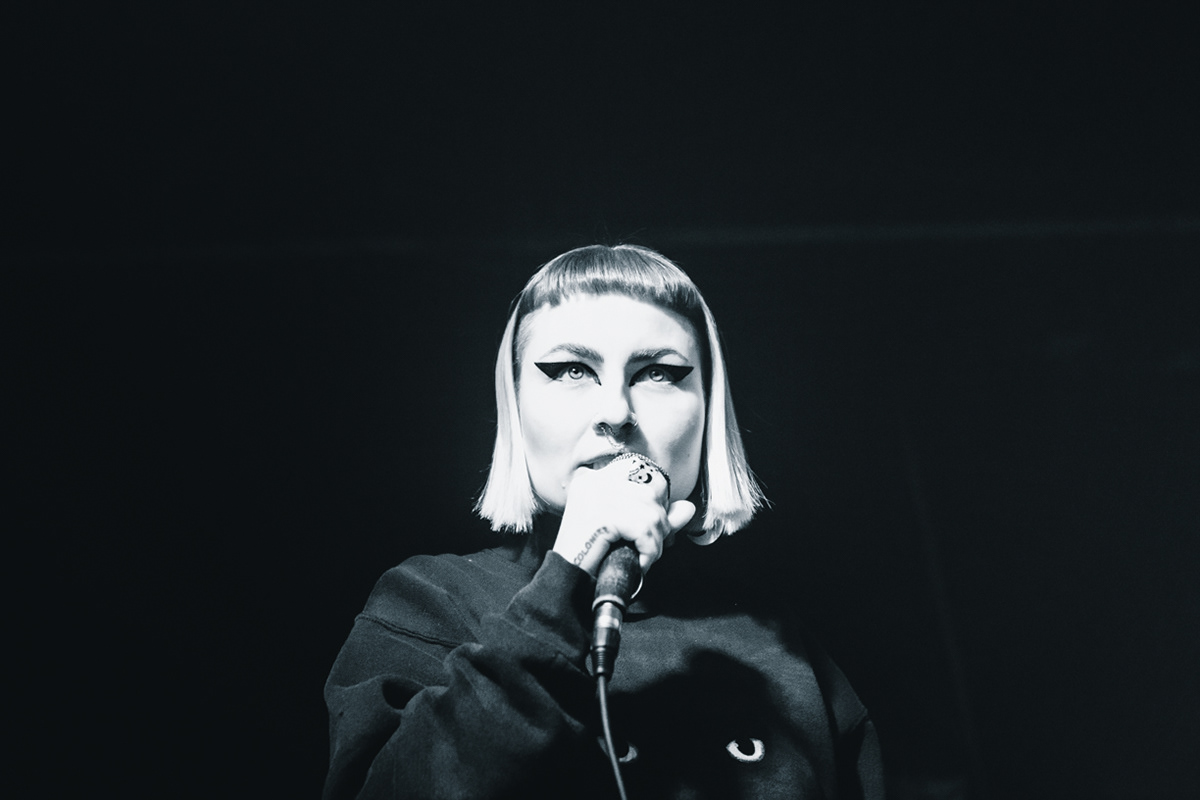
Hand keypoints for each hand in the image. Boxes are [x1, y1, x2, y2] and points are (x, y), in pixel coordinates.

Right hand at [551, 454, 696, 576]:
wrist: (568, 582)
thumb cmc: (594, 557)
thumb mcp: (628, 531)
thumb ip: (656, 516)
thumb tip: (687, 508)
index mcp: (595, 478)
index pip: (642, 474)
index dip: (654, 502)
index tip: (647, 528)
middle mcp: (595, 480)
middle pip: (652, 493)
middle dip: (658, 525)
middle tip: (645, 547)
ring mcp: (597, 495)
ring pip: (652, 514)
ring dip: (655, 542)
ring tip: (640, 557)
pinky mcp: (602, 514)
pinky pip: (644, 530)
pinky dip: (649, 551)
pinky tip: (638, 562)